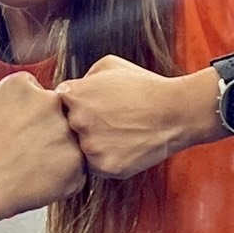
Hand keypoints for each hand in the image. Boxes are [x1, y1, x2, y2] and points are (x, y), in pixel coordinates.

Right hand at [0, 74, 84, 217]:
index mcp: (24, 84)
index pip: (36, 94)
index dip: (27, 115)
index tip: (17, 131)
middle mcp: (51, 102)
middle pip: (58, 114)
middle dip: (46, 130)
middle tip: (25, 151)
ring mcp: (67, 133)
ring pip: (70, 142)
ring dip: (56, 154)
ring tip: (29, 169)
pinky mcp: (76, 164)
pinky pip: (75, 170)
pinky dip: (61, 179)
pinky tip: (36, 183)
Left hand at [54, 54, 207, 178]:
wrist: (174, 112)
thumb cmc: (144, 86)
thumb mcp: (109, 65)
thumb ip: (82, 77)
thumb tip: (70, 90)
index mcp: (72, 95)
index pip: (59, 106)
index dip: (75, 106)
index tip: (93, 106)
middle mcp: (76, 121)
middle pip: (67, 130)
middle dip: (82, 126)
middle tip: (108, 121)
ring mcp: (90, 146)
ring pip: (81, 150)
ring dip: (94, 144)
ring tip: (119, 133)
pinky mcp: (105, 167)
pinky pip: (96, 167)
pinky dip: (108, 159)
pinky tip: (124, 146)